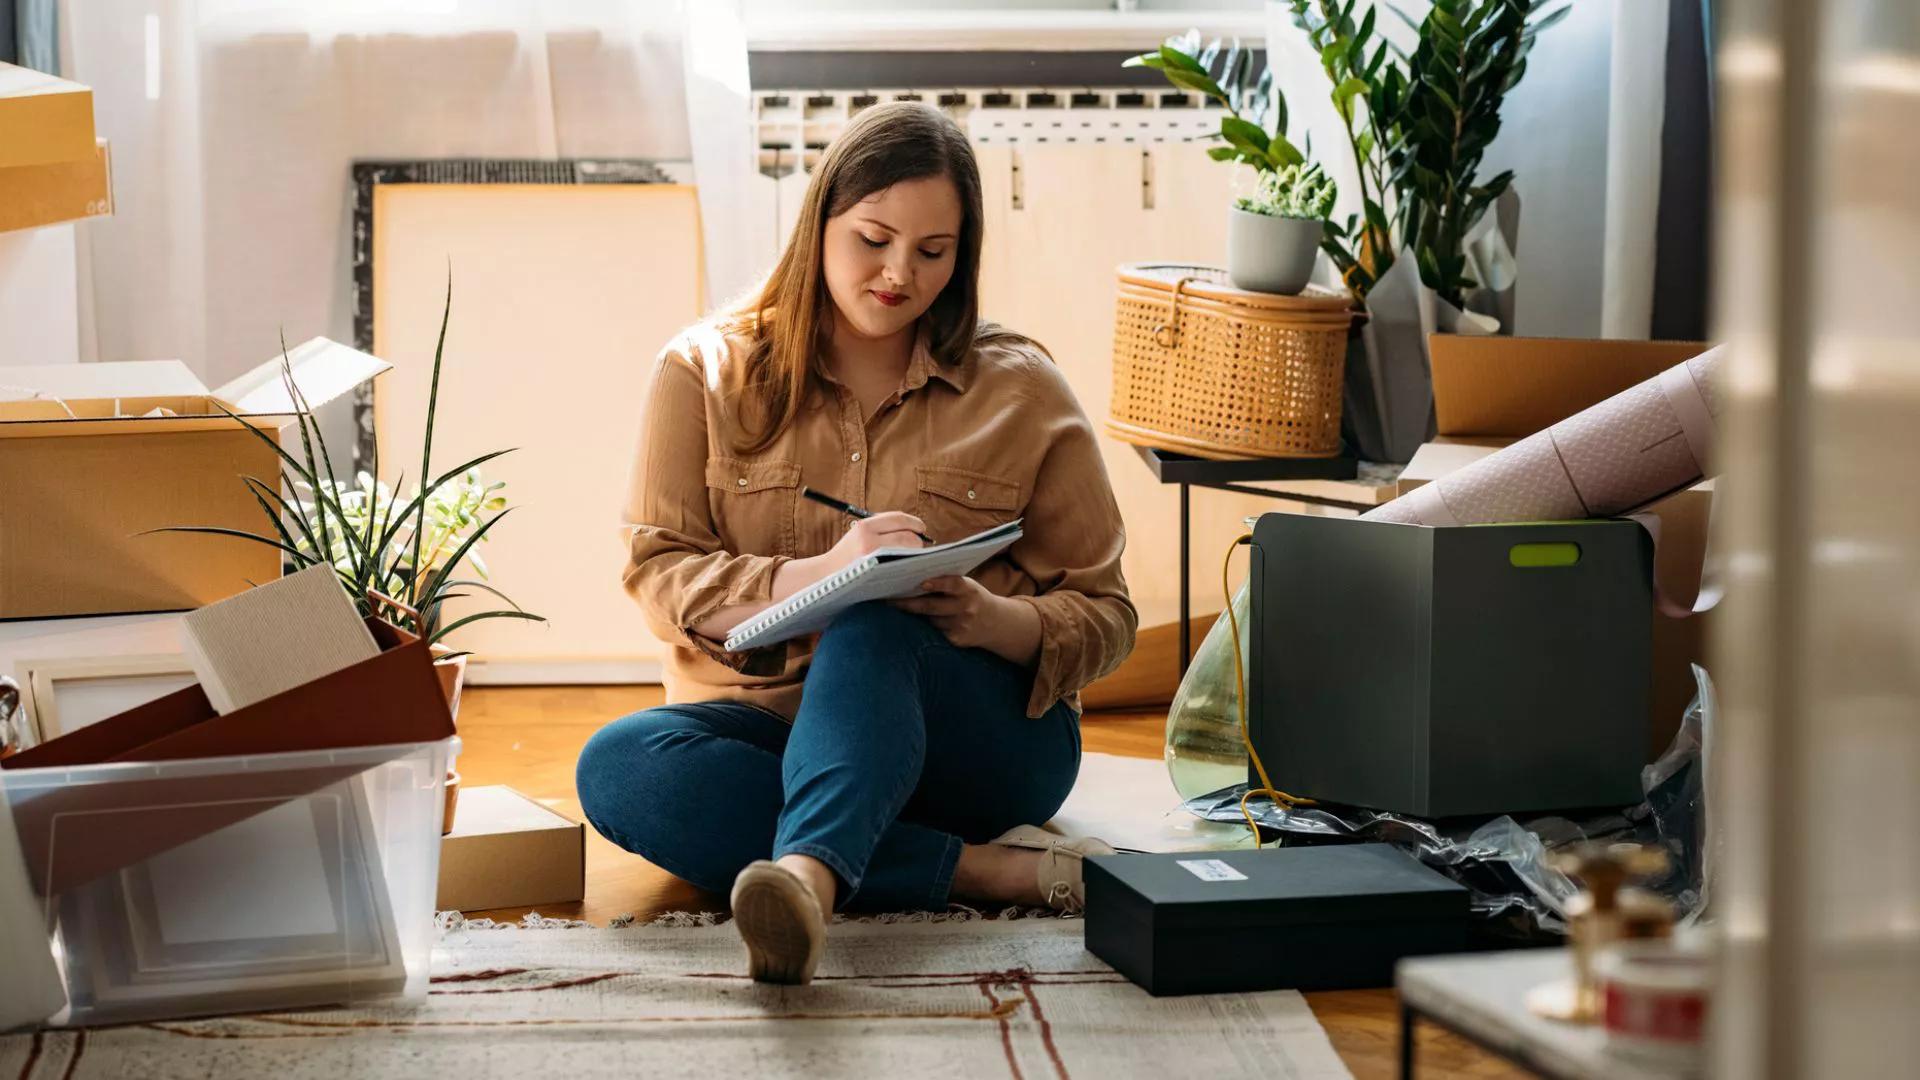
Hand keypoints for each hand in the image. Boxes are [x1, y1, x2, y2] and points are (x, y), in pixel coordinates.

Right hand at [825, 511, 926, 570]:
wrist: (825, 576)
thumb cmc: (847, 555)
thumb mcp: (858, 534)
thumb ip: (881, 528)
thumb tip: (911, 527)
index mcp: (864, 527)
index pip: (898, 518)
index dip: (915, 522)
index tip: (921, 528)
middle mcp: (868, 541)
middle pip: (907, 536)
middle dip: (918, 540)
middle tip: (919, 544)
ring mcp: (873, 560)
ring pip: (908, 553)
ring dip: (916, 553)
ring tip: (914, 556)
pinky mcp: (877, 576)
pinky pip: (902, 568)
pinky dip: (909, 566)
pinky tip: (908, 567)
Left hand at [893, 576, 1040, 664]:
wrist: (997, 623)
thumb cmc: (973, 598)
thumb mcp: (967, 586)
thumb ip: (947, 582)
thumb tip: (914, 578)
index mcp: (970, 590)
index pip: (953, 584)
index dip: (937, 583)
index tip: (920, 583)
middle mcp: (967, 608)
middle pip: (932, 607)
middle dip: (908, 603)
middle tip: (888, 599)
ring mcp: (961, 627)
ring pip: (929, 620)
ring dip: (914, 615)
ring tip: (896, 607)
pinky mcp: (956, 641)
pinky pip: (933, 632)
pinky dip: (923, 626)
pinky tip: (912, 622)